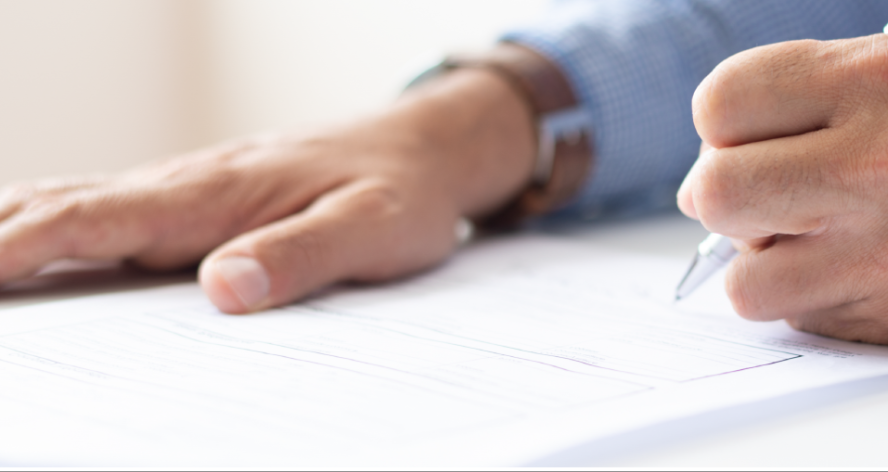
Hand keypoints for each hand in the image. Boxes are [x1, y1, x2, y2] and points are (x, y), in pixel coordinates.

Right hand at [0, 67, 534, 312]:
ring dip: (10, 231)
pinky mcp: (199, 200)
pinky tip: (29, 251)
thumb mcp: (373, 231)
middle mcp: (189, 184)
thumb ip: (302, 256)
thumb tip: (224, 288)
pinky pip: (108, 211)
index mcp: (219, 193)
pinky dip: (51, 228)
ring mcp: (188, 188)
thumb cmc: (400, 192)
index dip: (21, 246)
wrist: (422, 150)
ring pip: (77, 203)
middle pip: (63, 205)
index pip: (98, 217)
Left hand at [677, 34, 887, 344]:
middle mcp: (887, 158)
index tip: (742, 140)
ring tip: (805, 240)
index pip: (721, 103)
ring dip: (759, 264)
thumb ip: (800, 100)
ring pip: (742, 278)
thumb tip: (707, 160)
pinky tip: (850, 270)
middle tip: (756, 198)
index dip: (720, 128)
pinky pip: (794, 316)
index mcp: (882, 77)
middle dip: (719, 197)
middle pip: (715, 190)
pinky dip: (803, 298)